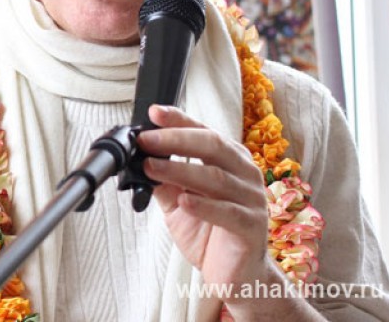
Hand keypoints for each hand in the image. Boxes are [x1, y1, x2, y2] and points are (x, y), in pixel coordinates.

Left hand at [137, 104, 271, 291]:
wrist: (234, 275)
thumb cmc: (209, 233)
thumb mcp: (177, 201)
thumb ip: (162, 180)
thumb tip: (136, 158)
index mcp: (229, 160)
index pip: (203, 131)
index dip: (179, 120)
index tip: (154, 112)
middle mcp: (244, 174)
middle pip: (212, 146)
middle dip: (175, 140)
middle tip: (146, 140)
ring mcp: (252, 200)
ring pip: (216, 178)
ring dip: (180, 170)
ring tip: (151, 167)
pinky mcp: (252, 227)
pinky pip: (228, 212)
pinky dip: (203, 205)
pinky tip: (184, 201)